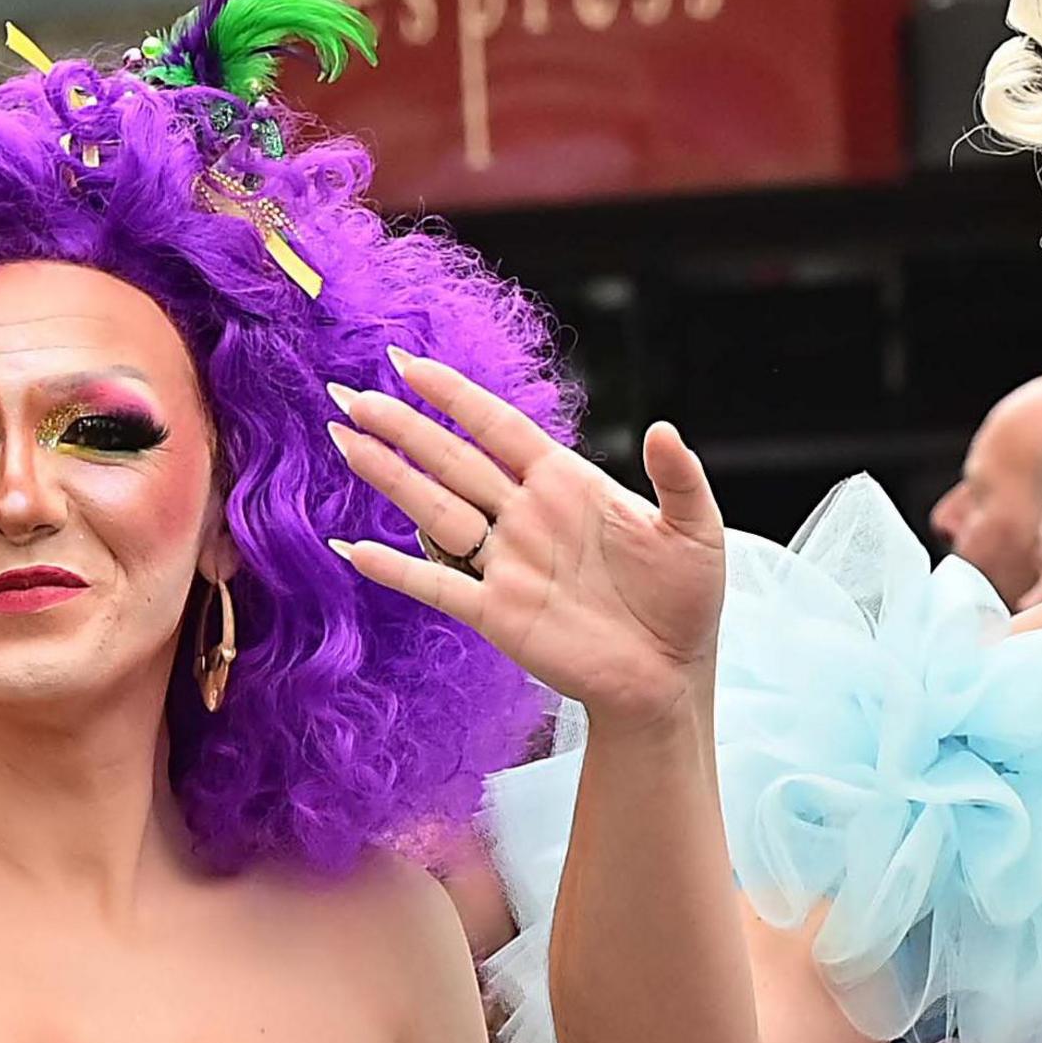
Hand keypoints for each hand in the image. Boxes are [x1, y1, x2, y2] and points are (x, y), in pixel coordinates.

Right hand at [328, 349, 724, 727]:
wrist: (670, 678)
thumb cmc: (686, 601)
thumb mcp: (697, 532)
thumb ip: (679, 479)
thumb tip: (663, 429)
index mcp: (568, 484)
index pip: (499, 428)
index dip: (456, 396)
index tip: (409, 364)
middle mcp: (528, 516)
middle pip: (453, 460)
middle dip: (403, 427)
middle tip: (350, 395)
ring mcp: (507, 564)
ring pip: (436, 510)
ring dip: (390, 478)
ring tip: (344, 441)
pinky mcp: (497, 614)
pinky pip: (438, 586)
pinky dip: (396, 569)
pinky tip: (354, 549)